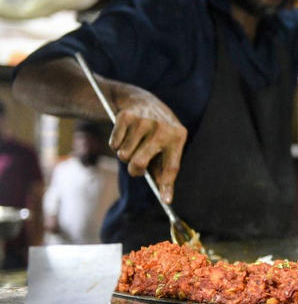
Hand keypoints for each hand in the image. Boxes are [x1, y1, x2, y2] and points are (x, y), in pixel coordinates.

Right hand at [109, 89, 186, 203]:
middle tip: (138, 165)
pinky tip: (127, 135)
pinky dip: (117, 144)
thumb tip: (166, 198)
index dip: (167, 185)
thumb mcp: (169, 148)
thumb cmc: (159, 135)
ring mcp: (143, 121)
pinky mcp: (125, 116)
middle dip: (135, 169)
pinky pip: (114, 145)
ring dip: (126, 155)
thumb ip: (165, 171)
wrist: (145, 102)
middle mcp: (161, 128)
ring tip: (135, 145)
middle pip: (138, 163)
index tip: (166, 201)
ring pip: (123, 155)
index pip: (172, 166)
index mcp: (177, 137)